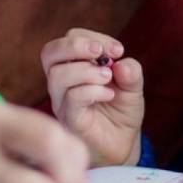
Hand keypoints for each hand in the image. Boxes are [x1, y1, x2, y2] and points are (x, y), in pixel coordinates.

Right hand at [41, 28, 144, 166]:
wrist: (123, 145)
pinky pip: (71, 99)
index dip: (92, 37)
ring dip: (86, 70)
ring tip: (108, 78)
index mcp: (74, 66)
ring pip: (57, 75)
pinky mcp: (69, 120)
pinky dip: (92, 91)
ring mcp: (62, 102)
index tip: (118, 50)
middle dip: (76, 46)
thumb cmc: (121, 112)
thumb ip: (131, 71)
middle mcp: (62, 82)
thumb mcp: (132, 86)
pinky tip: (109, 95)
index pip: (70, 38)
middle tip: (100, 53)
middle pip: (50, 52)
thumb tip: (121, 61)